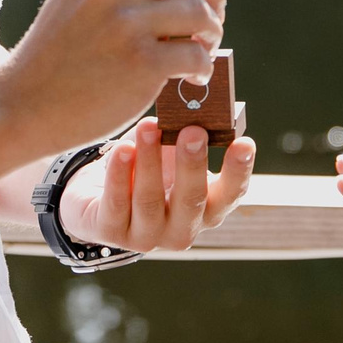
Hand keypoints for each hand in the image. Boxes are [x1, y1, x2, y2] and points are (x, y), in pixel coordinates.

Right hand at [0, 0, 232, 153]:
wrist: (19, 105)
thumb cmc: (54, 58)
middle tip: (213, 21)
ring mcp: (124, 23)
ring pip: (201, 11)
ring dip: (212, 32)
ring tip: (201, 51)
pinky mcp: (139, 63)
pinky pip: (196, 54)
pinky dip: (204, 67)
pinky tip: (193, 77)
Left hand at [60, 118, 256, 251]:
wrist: (98, 196)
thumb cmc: (146, 169)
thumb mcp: (170, 154)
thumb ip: (183, 137)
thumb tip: (188, 106)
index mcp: (207, 210)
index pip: (231, 195)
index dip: (239, 171)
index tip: (245, 142)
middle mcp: (182, 229)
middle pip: (192, 200)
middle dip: (192, 164)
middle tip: (193, 131)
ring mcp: (147, 236)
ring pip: (150, 200)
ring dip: (151, 161)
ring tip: (149, 127)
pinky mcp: (112, 232)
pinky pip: (116, 202)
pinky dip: (120, 174)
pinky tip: (123, 148)